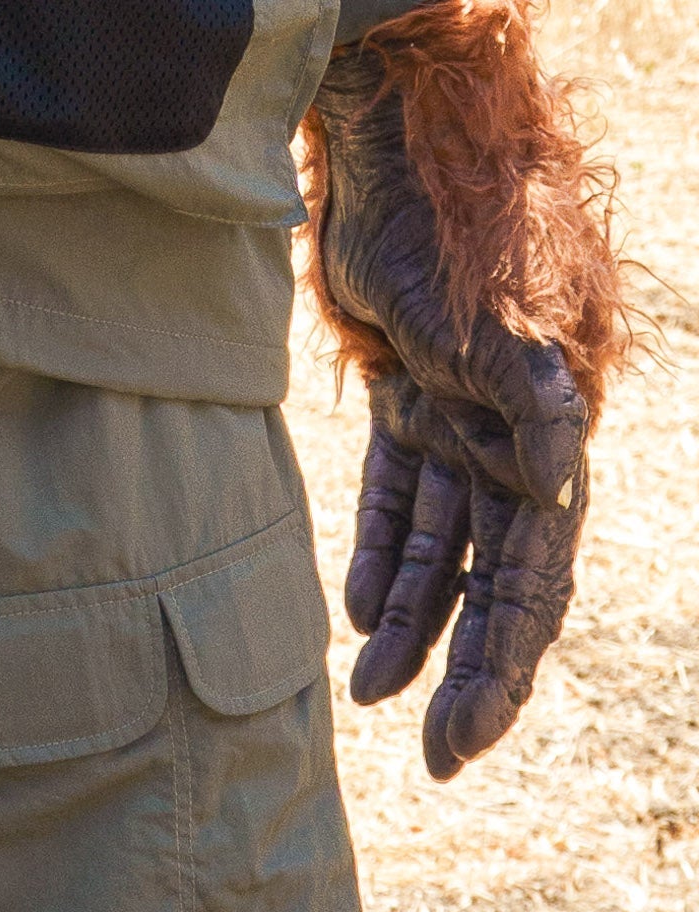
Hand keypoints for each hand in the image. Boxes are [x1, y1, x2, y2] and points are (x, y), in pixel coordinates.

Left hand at [312, 40, 590, 779]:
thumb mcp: (487, 312)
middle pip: (495, 585)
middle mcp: (511, 445)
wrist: (396, 151)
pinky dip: (381, 558)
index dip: (504, 663)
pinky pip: (399, 503)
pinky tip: (358, 616)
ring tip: (367, 694)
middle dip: (468, 673)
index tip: (465, 737)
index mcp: (545, 441)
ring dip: (411, 627)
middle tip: (439, 756)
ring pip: (443, 554)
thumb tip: (558, 480)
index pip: (532, 580)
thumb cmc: (448, 225)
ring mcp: (463, 426)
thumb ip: (529, 395)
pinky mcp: (411, 403)